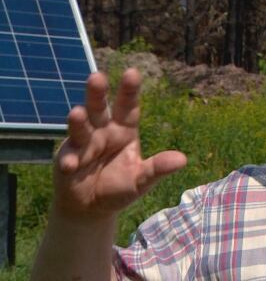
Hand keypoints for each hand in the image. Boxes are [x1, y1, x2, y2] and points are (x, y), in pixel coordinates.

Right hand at [52, 68, 186, 221]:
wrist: (93, 208)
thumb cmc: (120, 187)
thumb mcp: (142, 180)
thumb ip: (158, 169)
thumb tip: (182, 160)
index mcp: (124, 130)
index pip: (128, 107)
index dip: (129, 91)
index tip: (132, 72)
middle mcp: (102, 131)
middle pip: (99, 108)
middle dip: (97, 93)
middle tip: (97, 77)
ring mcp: (83, 143)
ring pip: (80, 128)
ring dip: (78, 121)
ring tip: (77, 113)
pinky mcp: (67, 159)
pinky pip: (69, 158)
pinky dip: (70, 161)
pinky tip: (70, 165)